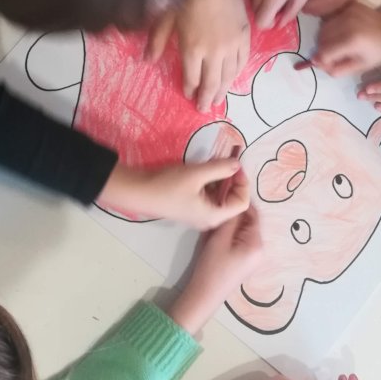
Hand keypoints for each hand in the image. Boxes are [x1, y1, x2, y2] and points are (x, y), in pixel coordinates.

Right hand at [99, 159, 249, 230]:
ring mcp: (199, 214)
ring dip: (221, 179)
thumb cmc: (167, 185)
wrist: (137, 192)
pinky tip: (204, 169)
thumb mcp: (197, 173)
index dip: (243, 183)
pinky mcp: (191, 207)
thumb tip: (237, 164)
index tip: (236, 164)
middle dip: (233, 180)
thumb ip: (220, 168)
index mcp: (214, 216)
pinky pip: (208, 196)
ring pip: (220, 197)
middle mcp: (209, 219)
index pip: (242, 203)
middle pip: (232, 201)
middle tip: (227, 160)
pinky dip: (210, 183)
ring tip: (215, 162)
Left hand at [148, 0, 249, 111]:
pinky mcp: (244, 39)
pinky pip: (242, 63)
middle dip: (206, 97)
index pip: (191, 77)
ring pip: (228, 76)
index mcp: (192, 48)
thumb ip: (157, 40)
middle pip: (211, 83)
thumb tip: (147, 60)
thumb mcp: (166, 16)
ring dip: (223, 90)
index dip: (189, 88)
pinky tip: (232, 79)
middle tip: (204, 107)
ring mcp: (231, 47)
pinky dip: (236, 74)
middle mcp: (213, 53)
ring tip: (218, 100)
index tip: (188, 94)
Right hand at [178, 206, 263, 320]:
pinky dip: (230, 232)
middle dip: (235, 212)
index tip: (228, 189)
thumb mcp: (219, 239)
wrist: (205, 295)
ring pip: (243, 230)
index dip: (241, 201)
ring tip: (216, 215)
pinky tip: (216, 230)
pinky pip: (240, 240)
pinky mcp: (244, 260)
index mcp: (257, 243)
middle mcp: (260, 249)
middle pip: (249, 222)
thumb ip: (229, 219)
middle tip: (218, 201)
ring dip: (231, 222)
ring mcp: (253, 256)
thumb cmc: (212, 267)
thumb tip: (234, 201)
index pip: (253, 214)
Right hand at [315, 2, 380, 76]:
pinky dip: (332, 27)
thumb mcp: (360, 66)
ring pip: (323, 28)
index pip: (323, 52)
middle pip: (320, 39)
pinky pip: (331, 18)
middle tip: (334, 55)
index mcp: (351, 41)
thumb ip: (337, 69)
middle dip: (323, 49)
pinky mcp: (348, 5)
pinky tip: (342, 32)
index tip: (328, 64)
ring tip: (338, 44)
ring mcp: (347, 12)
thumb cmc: (379, 52)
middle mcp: (346, 23)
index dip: (322, 61)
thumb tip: (316, 64)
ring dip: (325, 38)